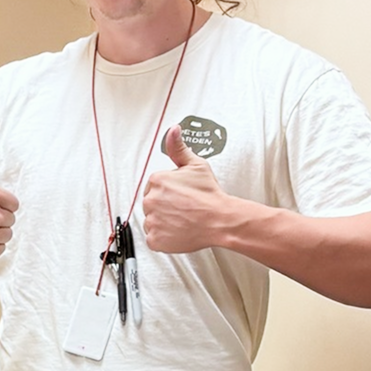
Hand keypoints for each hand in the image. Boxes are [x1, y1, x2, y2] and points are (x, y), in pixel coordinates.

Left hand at [141, 126, 238, 254]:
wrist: (220, 219)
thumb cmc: (210, 195)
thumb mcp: (196, 165)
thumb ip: (179, 149)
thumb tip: (173, 131)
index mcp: (157, 180)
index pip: (155, 187)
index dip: (169, 192)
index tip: (181, 196)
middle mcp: (150, 200)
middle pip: (152, 204)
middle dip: (165, 206)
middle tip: (184, 209)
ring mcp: (152, 221)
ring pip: (152, 221)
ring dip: (164, 222)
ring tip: (183, 220)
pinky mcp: (155, 239)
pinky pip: (154, 239)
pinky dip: (164, 238)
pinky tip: (179, 231)